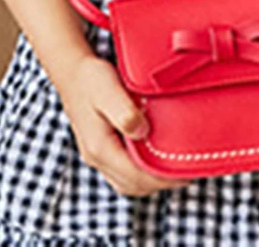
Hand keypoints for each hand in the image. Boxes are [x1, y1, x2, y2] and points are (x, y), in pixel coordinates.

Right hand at [54, 53, 192, 196]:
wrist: (71, 73)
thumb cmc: (91, 78)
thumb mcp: (108, 89)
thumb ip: (125, 113)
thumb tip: (142, 132)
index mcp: (100, 146)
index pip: (135, 176)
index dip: (162, 178)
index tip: (185, 172)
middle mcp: (96, 157)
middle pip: (133, 185)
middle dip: (161, 183)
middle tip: (186, 171)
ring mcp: (97, 156)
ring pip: (128, 182)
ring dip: (151, 180)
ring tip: (174, 168)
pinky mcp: (100, 150)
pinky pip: (123, 172)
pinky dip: (141, 172)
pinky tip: (154, 159)